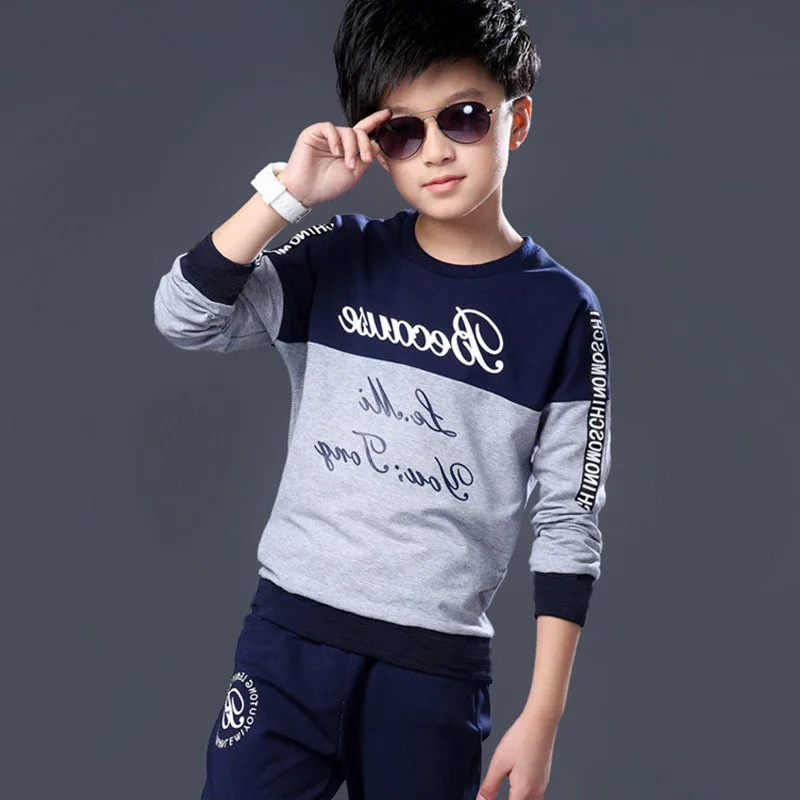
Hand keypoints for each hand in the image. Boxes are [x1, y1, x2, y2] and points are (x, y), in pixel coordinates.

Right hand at [276, 108, 391, 206]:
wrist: (306, 192)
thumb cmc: (327, 185)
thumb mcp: (354, 174)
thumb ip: (365, 158)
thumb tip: (376, 142)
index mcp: (349, 149)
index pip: (364, 132)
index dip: (376, 121)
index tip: (388, 114)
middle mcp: (339, 140)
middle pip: (359, 132)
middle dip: (365, 145)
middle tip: (365, 160)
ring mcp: (327, 136)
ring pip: (347, 131)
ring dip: (351, 148)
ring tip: (348, 164)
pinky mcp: (313, 133)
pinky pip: (329, 128)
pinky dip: (336, 140)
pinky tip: (336, 152)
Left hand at [477, 712, 557, 799]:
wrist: (541, 724)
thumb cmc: (522, 739)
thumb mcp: (498, 763)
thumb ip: (489, 786)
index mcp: (523, 793)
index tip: (487, 799)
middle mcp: (536, 794)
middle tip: (491, 795)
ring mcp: (541, 787)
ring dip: (515, 799)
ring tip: (501, 789)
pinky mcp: (543, 780)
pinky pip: (533, 796)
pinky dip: (522, 795)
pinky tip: (514, 786)